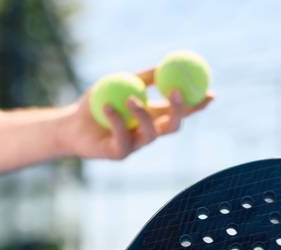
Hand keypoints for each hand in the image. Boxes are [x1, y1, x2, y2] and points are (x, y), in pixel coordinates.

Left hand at [60, 68, 213, 160]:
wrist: (70, 126)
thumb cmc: (96, 103)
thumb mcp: (119, 82)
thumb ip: (142, 77)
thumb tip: (165, 64)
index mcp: (153, 117)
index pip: (180, 112)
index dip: (197, 105)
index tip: (209, 92)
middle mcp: (148, 133)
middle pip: (172, 126)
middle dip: (179, 111)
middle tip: (176, 91)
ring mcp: (135, 146)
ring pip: (150, 134)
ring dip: (143, 115)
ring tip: (130, 98)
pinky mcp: (119, 154)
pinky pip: (123, 137)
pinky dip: (115, 119)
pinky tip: (106, 105)